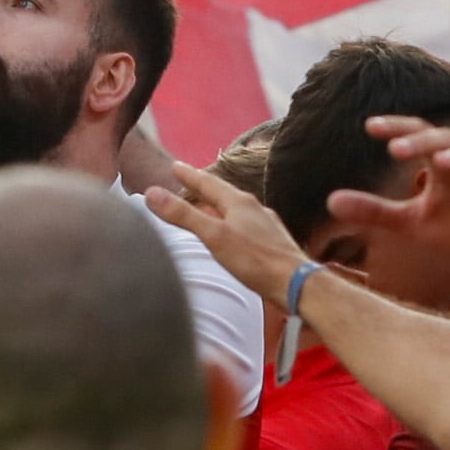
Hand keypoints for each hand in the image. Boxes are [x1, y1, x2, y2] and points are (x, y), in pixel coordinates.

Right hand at [143, 159, 310, 304]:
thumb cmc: (256, 260)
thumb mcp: (213, 236)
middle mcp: (254, 208)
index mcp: (239, 202)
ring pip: (237, 209)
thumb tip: (152, 193)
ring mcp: (266, 224)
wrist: (297, 284)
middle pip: (223, 193)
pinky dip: (233, 222)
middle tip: (188, 182)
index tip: (175, 166)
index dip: (189, 175)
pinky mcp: (273, 242)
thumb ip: (183, 215)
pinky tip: (235, 233)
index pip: (208, 182)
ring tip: (208, 206)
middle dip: (204, 188)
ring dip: (219, 205)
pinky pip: (247, 224)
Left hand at [327, 120, 449, 280]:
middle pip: (444, 139)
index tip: (370, 127)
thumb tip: (329, 200)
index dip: (397, 128)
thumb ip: (376, 211)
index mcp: (440, 163)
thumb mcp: (414, 223)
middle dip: (422, 141)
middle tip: (396, 149)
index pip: (417, 135)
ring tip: (440, 163)